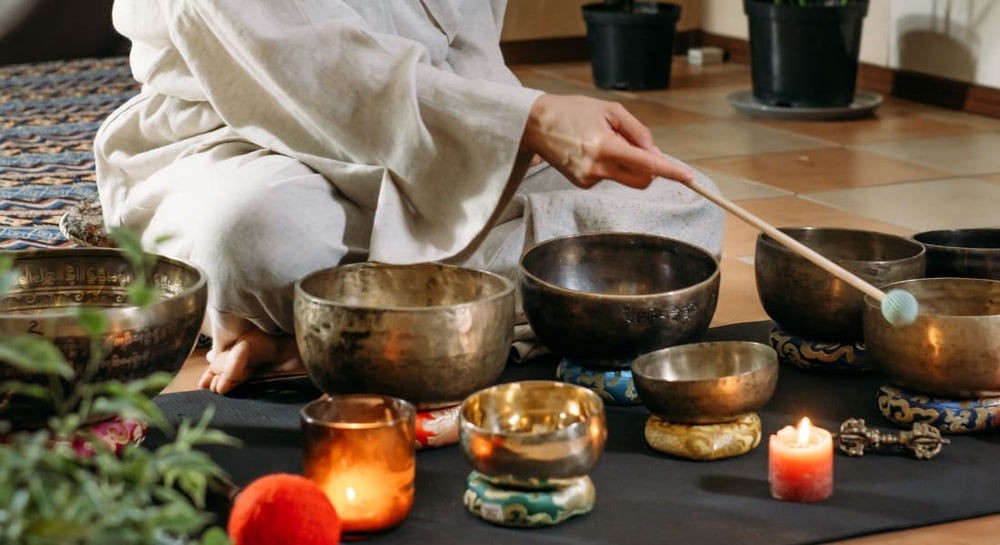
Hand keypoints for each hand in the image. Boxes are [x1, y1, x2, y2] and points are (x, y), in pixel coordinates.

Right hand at [520, 94, 693, 188]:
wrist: (535, 124)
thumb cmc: (573, 111)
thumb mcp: (610, 111)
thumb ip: (638, 132)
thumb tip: (658, 155)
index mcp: (605, 146)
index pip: (646, 164)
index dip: (670, 171)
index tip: (688, 178)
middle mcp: (597, 167)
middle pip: (642, 180)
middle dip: (650, 170)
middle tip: (640, 147)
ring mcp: (588, 179)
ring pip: (626, 177)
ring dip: (626, 162)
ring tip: (602, 140)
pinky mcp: (582, 184)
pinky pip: (609, 176)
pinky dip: (609, 164)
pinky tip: (590, 149)